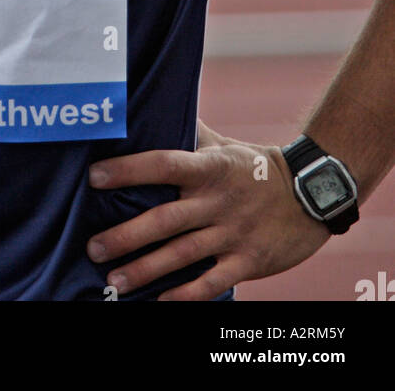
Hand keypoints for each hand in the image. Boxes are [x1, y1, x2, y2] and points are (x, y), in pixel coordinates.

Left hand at [87, 121, 329, 299]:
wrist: (312, 194)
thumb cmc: (258, 167)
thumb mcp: (226, 146)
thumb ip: (191, 133)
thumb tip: (159, 103)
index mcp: (209, 168)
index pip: (163, 164)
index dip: (128, 170)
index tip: (94, 177)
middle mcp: (218, 201)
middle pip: (165, 220)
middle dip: (126, 236)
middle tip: (93, 248)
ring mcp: (233, 234)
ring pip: (183, 255)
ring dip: (146, 269)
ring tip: (114, 281)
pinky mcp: (248, 261)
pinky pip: (213, 282)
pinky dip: (187, 294)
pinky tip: (161, 301)